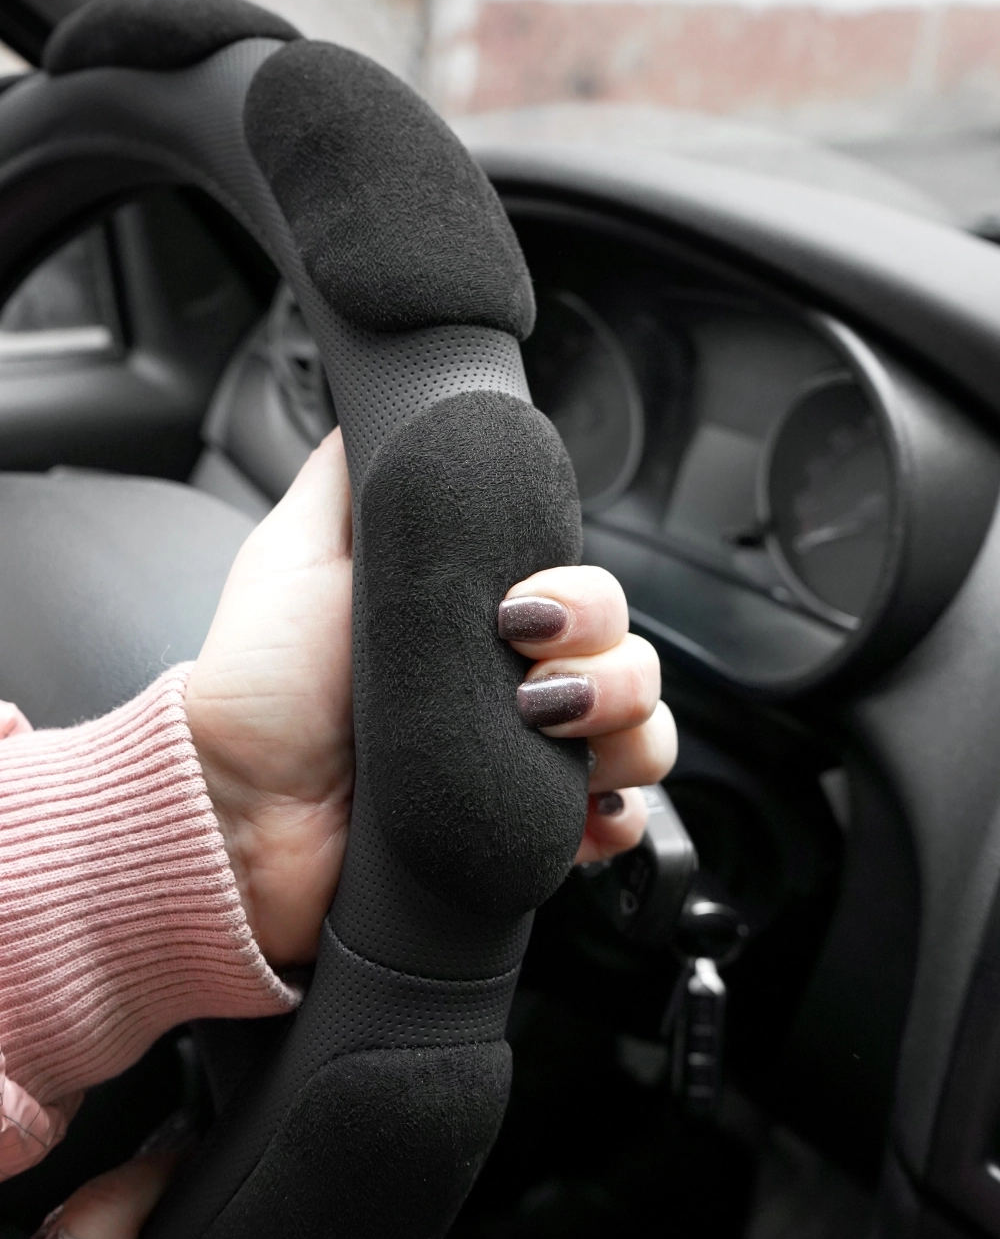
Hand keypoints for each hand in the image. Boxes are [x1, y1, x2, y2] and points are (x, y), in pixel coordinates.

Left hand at [186, 430, 675, 965]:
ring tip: (543, 735)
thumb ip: (352, 476)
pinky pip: (624, 821)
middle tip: (527, 670)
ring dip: (623, 731)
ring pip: (648, 736)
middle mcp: (518, 692)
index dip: (583, 600)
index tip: (523, 605)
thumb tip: (389, 402)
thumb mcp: (300, 552)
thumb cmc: (263, 686)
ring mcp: (530, 768)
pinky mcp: (531, 836)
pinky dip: (621, 814)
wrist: (241, 811)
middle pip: (635, 661)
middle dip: (609, 662)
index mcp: (482, 628)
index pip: (588, 600)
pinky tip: (583, 809)